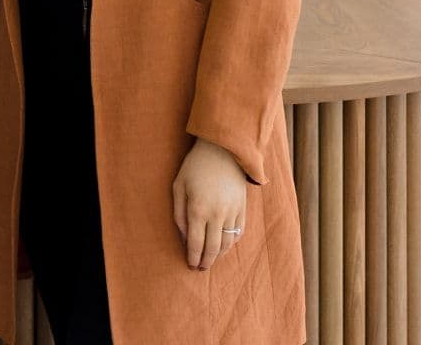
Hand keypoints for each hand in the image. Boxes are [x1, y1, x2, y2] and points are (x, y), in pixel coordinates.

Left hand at [172, 137, 246, 270]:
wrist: (222, 151)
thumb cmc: (195, 166)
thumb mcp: (178, 186)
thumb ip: (179, 213)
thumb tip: (183, 237)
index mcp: (198, 208)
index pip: (195, 241)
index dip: (192, 256)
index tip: (190, 265)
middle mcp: (216, 214)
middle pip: (212, 247)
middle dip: (205, 261)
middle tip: (200, 268)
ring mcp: (232, 212)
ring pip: (227, 243)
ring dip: (219, 255)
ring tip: (211, 260)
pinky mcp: (242, 209)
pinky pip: (238, 232)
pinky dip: (231, 243)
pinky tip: (224, 246)